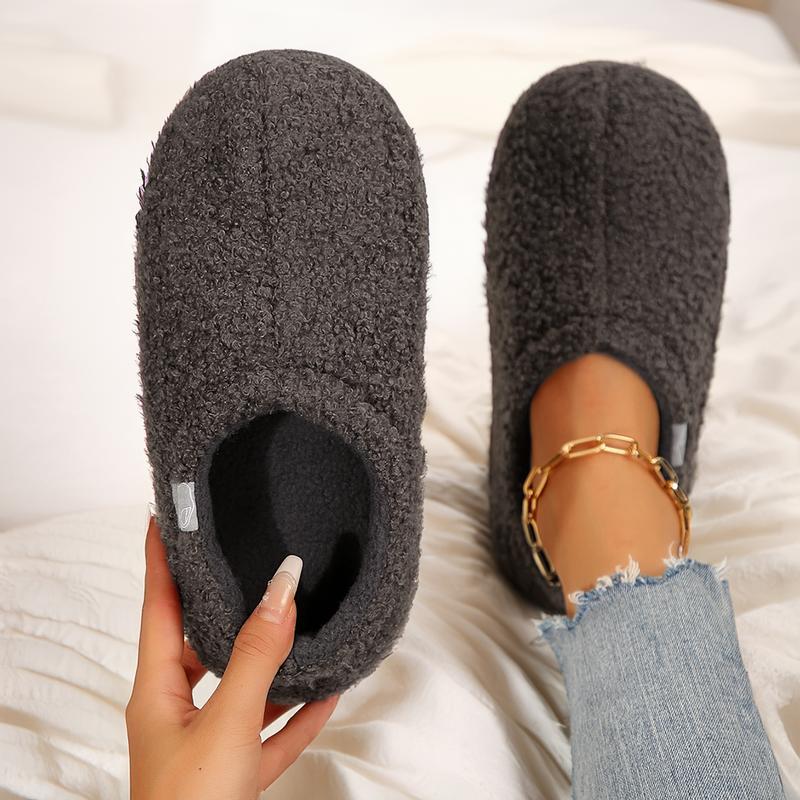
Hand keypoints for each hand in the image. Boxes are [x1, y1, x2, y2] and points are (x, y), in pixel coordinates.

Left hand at [126, 516, 337, 798]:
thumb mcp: (227, 721)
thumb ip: (257, 654)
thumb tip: (282, 586)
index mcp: (157, 689)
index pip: (158, 605)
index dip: (161, 558)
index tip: (166, 517)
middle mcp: (178, 710)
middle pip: (204, 641)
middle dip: (228, 605)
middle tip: (251, 563)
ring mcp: (209, 742)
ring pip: (245, 685)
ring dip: (275, 659)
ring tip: (303, 622)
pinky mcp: (236, 771)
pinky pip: (271, 729)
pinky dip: (297, 711)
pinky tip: (329, 692)